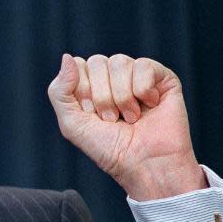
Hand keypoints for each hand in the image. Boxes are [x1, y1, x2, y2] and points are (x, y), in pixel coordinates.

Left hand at [48, 54, 205, 200]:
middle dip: (101, 96)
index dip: (83, 91)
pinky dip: (142, 90)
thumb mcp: (71, 123)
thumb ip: (60, 91)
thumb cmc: (108, 148)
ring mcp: (137, 75)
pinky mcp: (162, 78)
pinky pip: (144, 66)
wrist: (144, 164)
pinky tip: (149, 106)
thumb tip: (67, 57)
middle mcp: (112, 76)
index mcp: (90, 84)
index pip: (78, 65)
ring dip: (122, 96)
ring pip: (119, 62)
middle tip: (112, 119)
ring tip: (130, 117)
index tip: (92, 115)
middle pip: (97, 62)